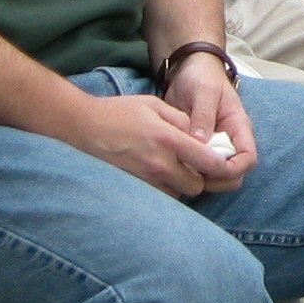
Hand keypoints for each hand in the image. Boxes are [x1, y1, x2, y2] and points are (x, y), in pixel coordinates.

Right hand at [63, 91, 241, 197]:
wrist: (82, 127)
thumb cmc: (119, 112)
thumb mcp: (155, 105)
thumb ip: (182, 120)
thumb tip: (200, 136)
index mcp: (168, 140)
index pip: (207, 162)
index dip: (220, 164)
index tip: (222, 161)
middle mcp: (158, 165)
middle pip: (196, 186)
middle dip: (200, 177)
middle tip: (194, 164)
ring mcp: (144, 180)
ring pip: (178, 194)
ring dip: (182, 184)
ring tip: (174, 167)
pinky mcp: (133, 189)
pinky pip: (160, 197)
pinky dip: (165, 189)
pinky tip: (158, 173)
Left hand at [161, 53, 256, 193]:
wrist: (187, 70)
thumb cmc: (201, 77)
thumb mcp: (204, 91)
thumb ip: (204, 115)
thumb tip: (200, 143)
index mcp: (238, 127)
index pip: (248, 158)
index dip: (234, 170)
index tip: (211, 170)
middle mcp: (230, 141)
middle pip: (234, 174)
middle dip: (216, 181)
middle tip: (190, 175)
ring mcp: (214, 148)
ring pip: (217, 176)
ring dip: (202, 180)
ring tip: (180, 171)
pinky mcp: (198, 149)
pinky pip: (199, 170)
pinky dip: (189, 174)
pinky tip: (173, 167)